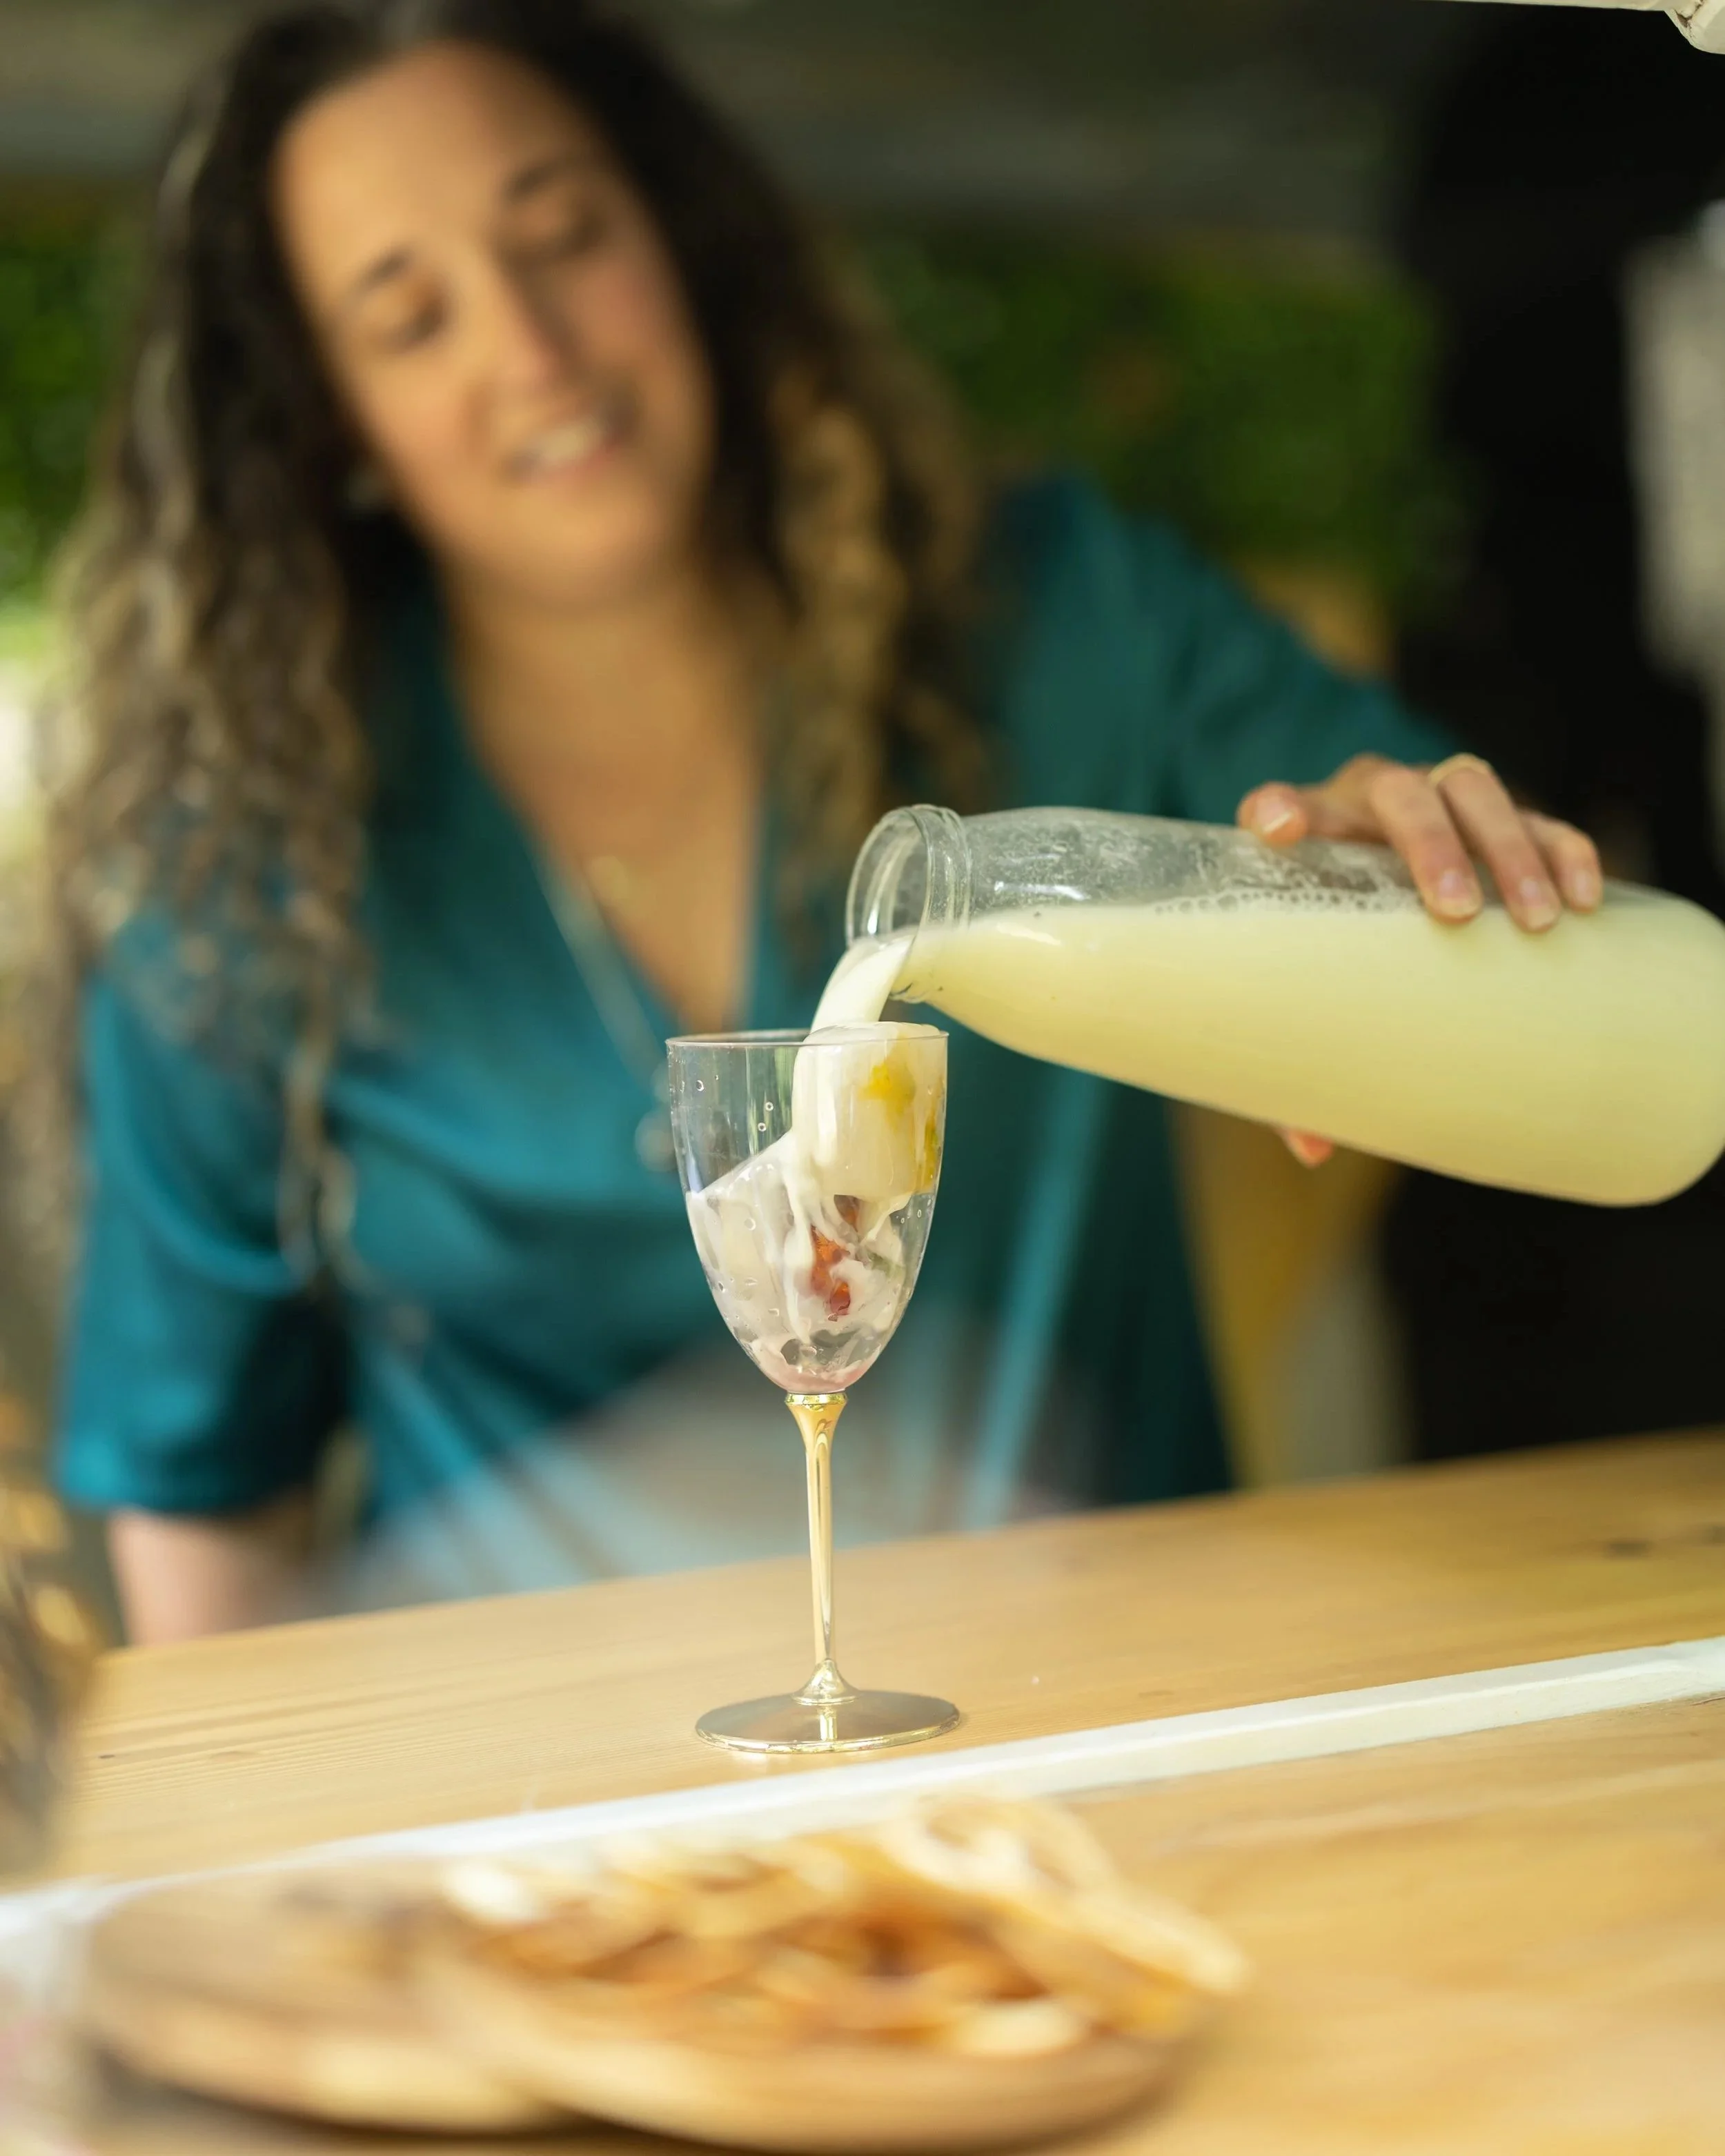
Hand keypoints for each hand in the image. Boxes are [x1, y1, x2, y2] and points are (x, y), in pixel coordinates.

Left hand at [1236, 752, 1603, 1168]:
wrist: (1394, 905)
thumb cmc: (1338, 952)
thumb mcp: (1317, 999)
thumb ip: (1305, 1061)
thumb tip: (1313, 1148)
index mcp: (1309, 836)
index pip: (1276, 805)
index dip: (1277, 808)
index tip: (1277, 832)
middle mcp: (1370, 804)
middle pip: (1398, 792)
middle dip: (1428, 844)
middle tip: (1453, 910)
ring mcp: (1442, 802)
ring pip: (1475, 789)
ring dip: (1507, 848)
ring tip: (1535, 918)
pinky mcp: (1507, 818)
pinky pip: (1543, 819)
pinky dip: (1566, 852)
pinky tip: (1585, 902)